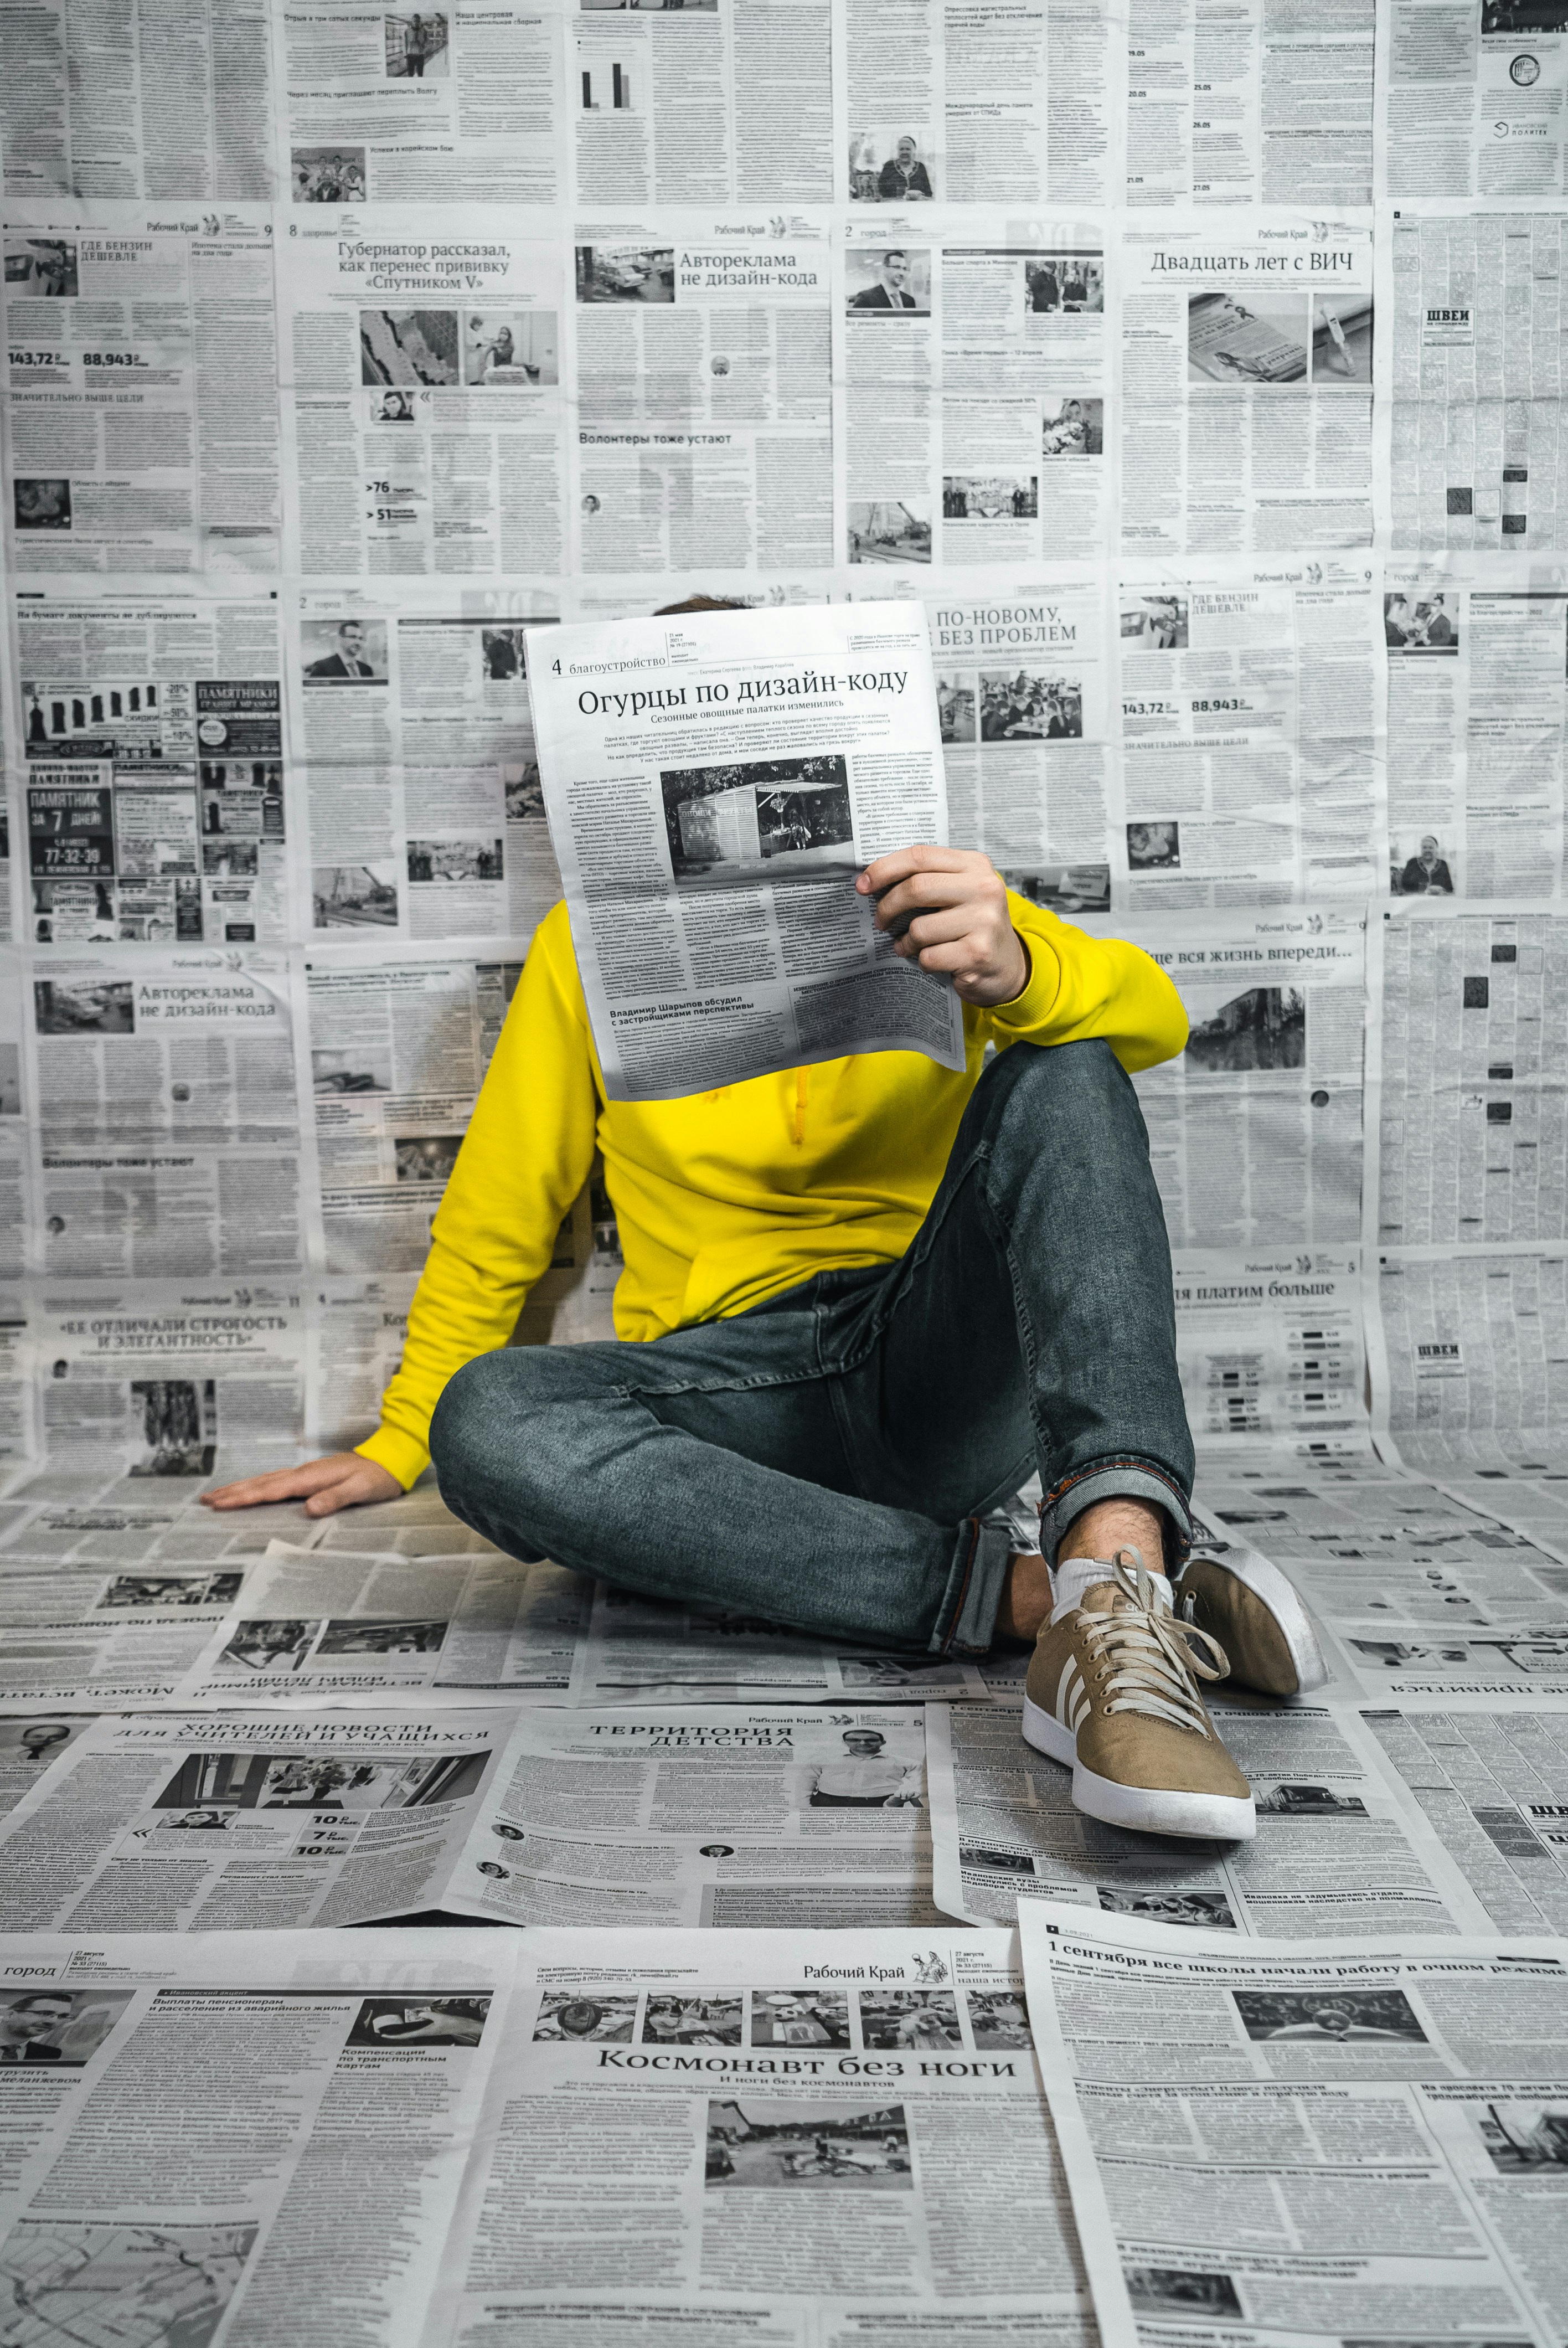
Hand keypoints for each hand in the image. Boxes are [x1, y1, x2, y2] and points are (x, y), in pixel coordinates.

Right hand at [200, 1451, 401, 1517]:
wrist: (391, 1460)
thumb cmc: (377, 1477)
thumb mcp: (360, 1490)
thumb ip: (335, 1498)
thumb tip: (309, 1509)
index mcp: (311, 1477)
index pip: (271, 1490)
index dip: (245, 1498)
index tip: (220, 1503)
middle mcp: (304, 1473)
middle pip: (261, 1483)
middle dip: (233, 1492)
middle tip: (206, 1500)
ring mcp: (306, 1474)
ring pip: (266, 1481)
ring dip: (242, 1488)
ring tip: (219, 1495)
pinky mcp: (311, 1477)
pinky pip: (277, 1482)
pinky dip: (259, 1487)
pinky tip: (253, 1491)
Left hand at [857, 845, 1028, 1007]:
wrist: (1008, 966)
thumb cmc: (974, 926)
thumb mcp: (960, 891)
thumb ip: (929, 879)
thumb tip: (874, 880)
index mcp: (975, 865)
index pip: (920, 856)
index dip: (884, 869)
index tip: (863, 884)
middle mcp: (984, 888)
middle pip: (916, 888)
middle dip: (888, 907)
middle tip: (881, 921)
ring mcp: (984, 921)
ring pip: (919, 928)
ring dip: (905, 942)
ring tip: (908, 945)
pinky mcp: (978, 953)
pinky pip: (929, 956)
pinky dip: (922, 961)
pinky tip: (930, 960)